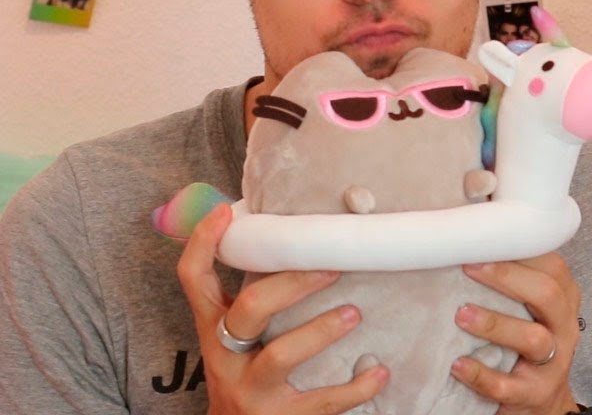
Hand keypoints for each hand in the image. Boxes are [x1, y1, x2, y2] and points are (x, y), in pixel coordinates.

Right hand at [176, 203, 388, 413]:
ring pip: (281, 356)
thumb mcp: (237, 340)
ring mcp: (252, 392)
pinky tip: (380, 372)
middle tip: (333, 266)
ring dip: (321, 330)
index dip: (202, 244)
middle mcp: (227, 360)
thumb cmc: (247, 374)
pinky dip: (356, 387)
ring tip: (355, 313)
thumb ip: (255, 299)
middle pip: (249, 310)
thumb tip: (291, 240)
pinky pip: (322, 402)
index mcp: (214, 331)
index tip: (224, 211)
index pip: (194, 281)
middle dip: (292, 283)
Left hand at [451, 253, 581, 414]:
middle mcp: (564, 327)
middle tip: (468, 267)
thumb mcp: (531, 307)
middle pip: (547, 295)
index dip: (520, 250)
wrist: (542, 397)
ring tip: (460, 315)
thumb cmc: (527, 339)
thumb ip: (515, 278)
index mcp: (564, 298)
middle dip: (506, 277)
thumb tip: (471, 241)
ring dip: (495, 323)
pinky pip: (509, 385)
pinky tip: (458, 364)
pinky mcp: (535, 393)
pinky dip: (481, 374)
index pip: (552, 266)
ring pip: (533, 339)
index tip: (484, 239)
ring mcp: (554, 362)